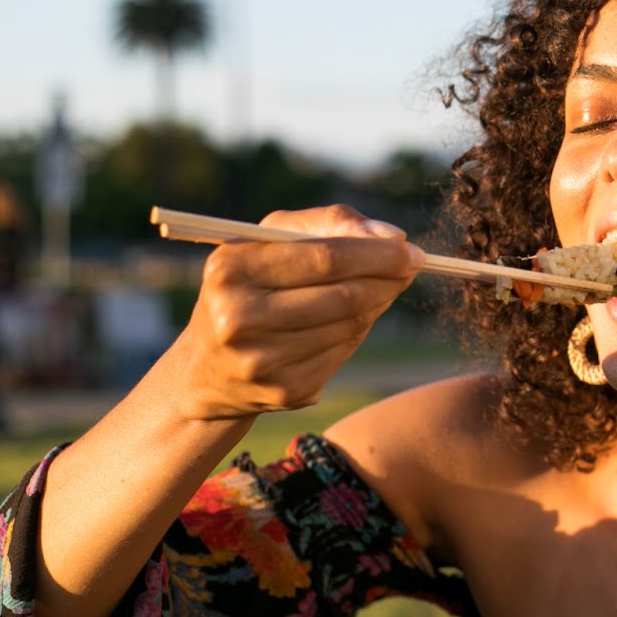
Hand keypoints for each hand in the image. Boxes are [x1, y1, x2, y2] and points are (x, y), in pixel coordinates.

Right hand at [174, 205, 424, 419]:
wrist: (206, 368)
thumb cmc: (249, 286)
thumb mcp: (270, 241)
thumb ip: (330, 225)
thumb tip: (393, 236)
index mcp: (231, 270)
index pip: (326, 258)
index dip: (378, 255)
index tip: (411, 251)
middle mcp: (240, 319)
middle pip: (345, 296)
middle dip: (388, 279)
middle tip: (410, 267)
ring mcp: (263, 362)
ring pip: (352, 326)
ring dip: (377, 304)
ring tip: (378, 289)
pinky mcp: (286, 391)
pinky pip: (345, 353)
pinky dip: (358, 332)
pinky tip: (349, 321)